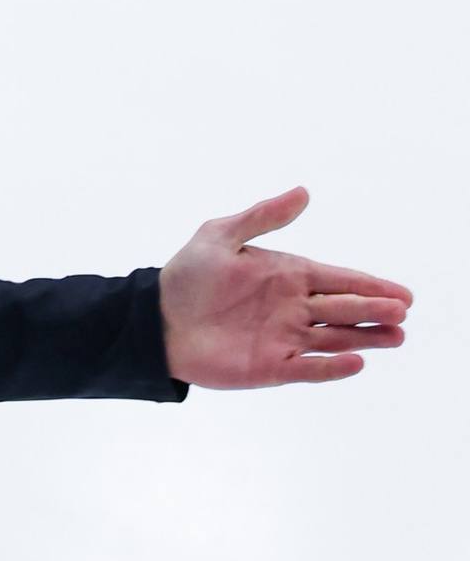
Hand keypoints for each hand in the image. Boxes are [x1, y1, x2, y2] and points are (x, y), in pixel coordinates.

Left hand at [158, 186, 410, 388]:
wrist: (156, 319)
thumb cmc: (188, 274)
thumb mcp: (222, 234)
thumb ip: (264, 216)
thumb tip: (304, 192)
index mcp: (287, 274)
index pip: (338, 279)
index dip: (370, 285)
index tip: (402, 293)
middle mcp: (293, 307)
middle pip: (344, 309)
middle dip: (375, 310)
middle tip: (403, 312)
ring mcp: (285, 338)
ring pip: (336, 338)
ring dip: (365, 338)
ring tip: (396, 336)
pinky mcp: (272, 367)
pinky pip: (310, 368)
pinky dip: (333, 367)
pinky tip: (357, 361)